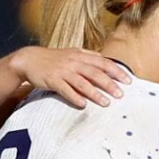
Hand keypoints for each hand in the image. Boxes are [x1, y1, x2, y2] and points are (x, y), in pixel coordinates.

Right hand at [10, 46, 130, 106]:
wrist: (29, 59)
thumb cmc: (53, 58)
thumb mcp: (72, 53)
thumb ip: (88, 57)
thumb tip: (106, 62)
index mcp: (80, 55)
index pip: (103, 63)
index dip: (116, 71)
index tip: (128, 80)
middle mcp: (73, 62)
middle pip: (95, 73)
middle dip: (109, 84)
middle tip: (120, 94)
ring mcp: (63, 71)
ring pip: (82, 82)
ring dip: (95, 93)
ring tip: (106, 103)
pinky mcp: (52, 80)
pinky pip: (65, 90)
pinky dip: (75, 97)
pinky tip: (83, 105)